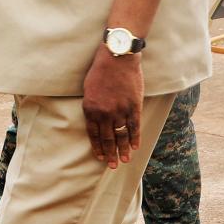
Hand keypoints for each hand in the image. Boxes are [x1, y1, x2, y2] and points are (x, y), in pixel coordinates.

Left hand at [82, 43, 142, 168]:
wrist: (117, 58)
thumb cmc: (100, 71)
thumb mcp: (88, 89)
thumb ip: (91, 106)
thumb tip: (95, 120)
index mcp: (90, 109)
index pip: (94, 134)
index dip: (98, 147)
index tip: (100, 157)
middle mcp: (104, 113)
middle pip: (107, 138)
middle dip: (110, 153)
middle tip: (112, 165)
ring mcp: (120, 110)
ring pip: (121, 135)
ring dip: (123, 150)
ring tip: (124, 160)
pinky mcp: (133, 106)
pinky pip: (134, 126)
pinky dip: (135, 138)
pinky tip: (135, 147)